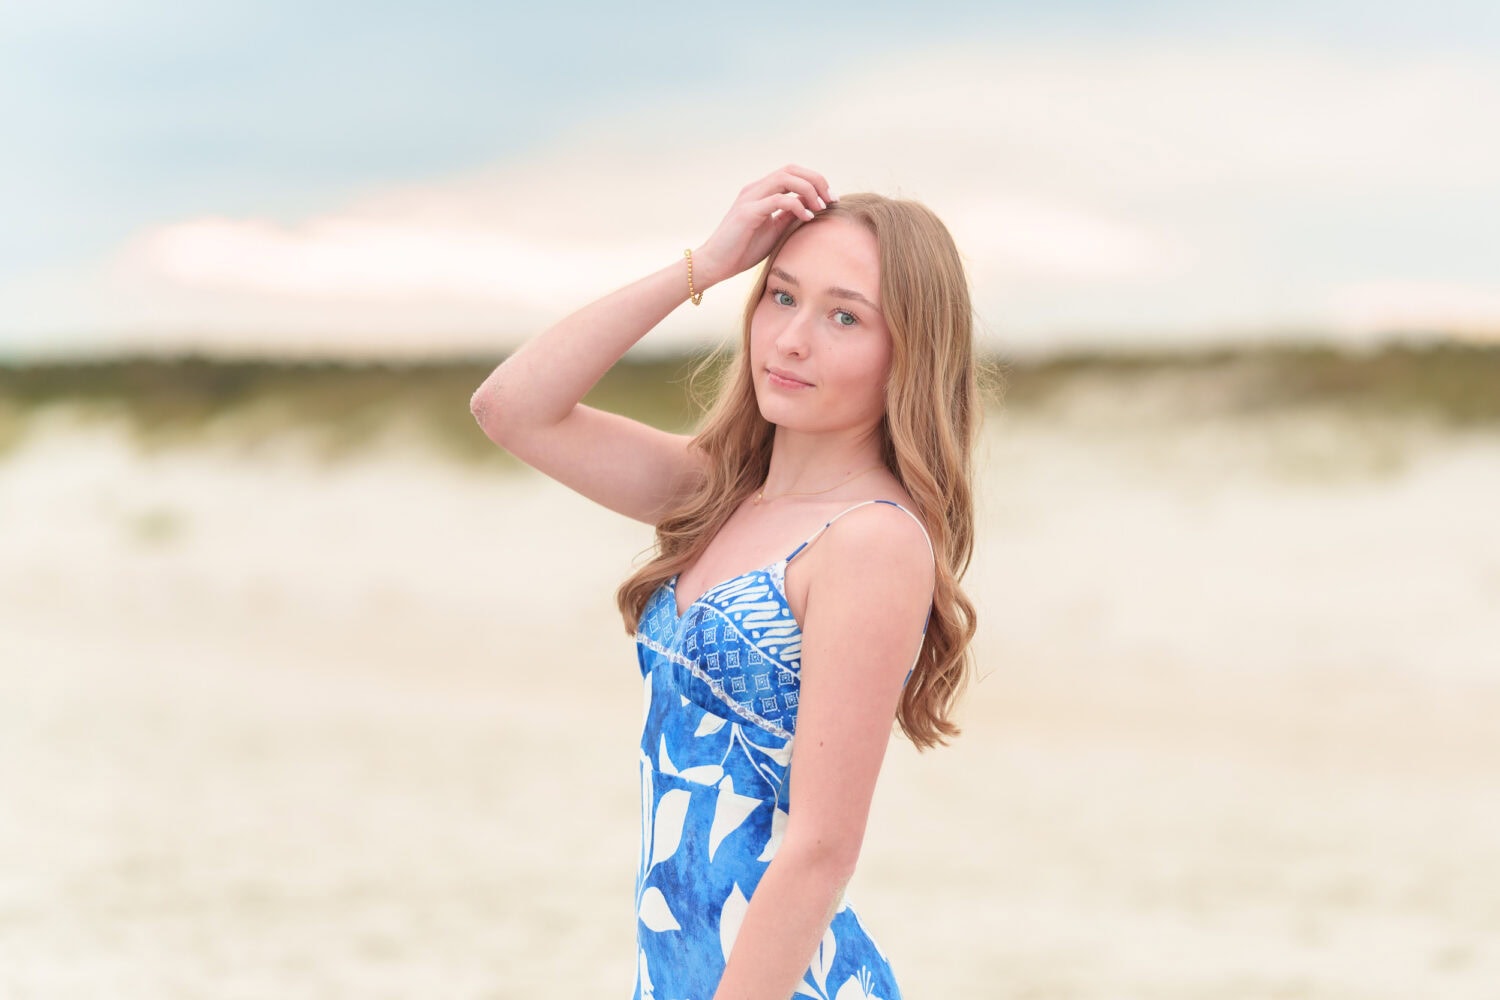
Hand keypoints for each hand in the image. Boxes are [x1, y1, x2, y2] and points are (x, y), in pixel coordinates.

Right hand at [691, 165, 836, 288]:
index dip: (815, 180)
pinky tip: (808, 217)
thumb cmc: (743, 250)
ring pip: (786, 178)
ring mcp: (750, 198)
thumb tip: (811, 206)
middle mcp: (755, 189)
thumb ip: (789, 215)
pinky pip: (779, 200)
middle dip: (817, 180)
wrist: (715, 264)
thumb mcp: (773, 230)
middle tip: (831, 200)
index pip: (792, 172)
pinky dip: (798, 205)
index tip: (830, 199)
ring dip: (809, 189)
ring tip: (821, 207)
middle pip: (792, 169)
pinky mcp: (747, 212)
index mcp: (761, 191)